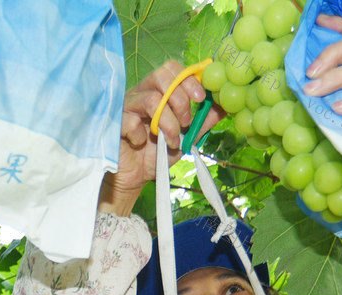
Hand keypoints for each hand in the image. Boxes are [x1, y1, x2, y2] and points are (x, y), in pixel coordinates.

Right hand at [99, 61, 225, 215]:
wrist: (135, 177)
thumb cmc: (157, 153)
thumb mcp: (186, 138)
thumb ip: (202, 122)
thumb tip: (226, 106)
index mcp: (159, 92)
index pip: (172, 69)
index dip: (189, 79)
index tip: (201, 98)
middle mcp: (142, 93)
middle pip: (161, 75)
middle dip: (181, 98)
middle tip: (186, 121)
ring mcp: (128, 106)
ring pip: (152, 99)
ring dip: (168, 122)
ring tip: (172, 140)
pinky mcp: (116, 122)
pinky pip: (131, 120)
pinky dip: (142, 135)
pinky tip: (142, 144)